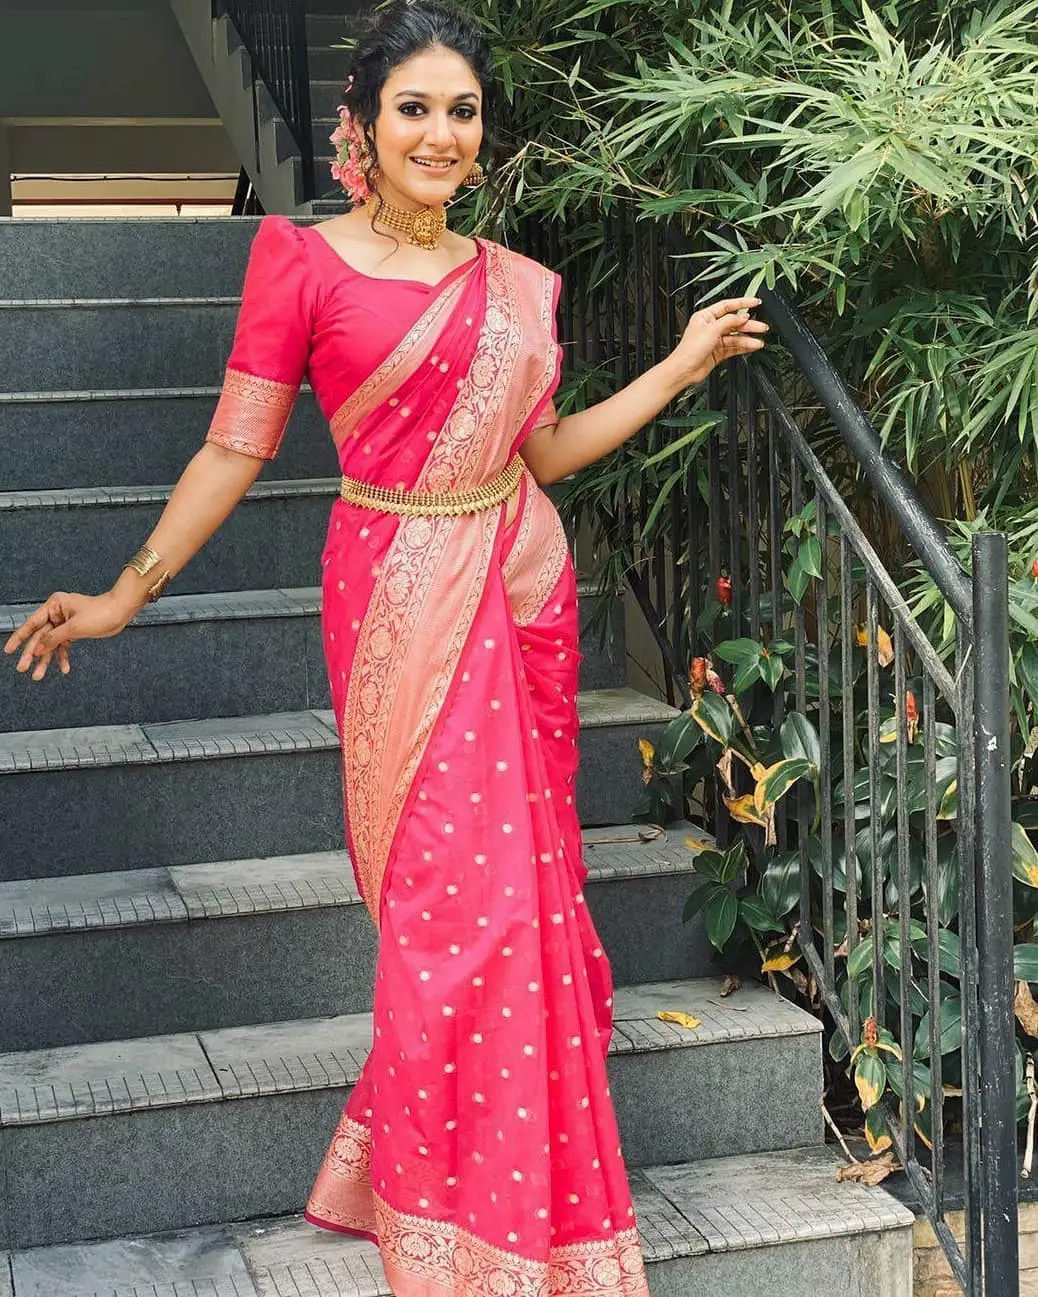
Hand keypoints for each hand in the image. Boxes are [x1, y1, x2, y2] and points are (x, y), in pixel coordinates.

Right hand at [3, 591, 134, 681]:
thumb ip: (54, 638)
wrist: (121, 611)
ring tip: (38, 676)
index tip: (9, 650)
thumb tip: (38, 648)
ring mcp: (65, 623)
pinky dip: (63, 657)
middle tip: (23, 668)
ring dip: (46, 660)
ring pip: (51, 644)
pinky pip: (64, 645)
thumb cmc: (101, 612)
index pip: (32, 624)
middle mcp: (57, 613)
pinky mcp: (74, 631)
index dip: (19, 638)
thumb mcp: (74, 627)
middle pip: (40, 636)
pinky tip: (63, 668)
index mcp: (54, 606)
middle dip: (32, 654)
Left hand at [668, 296, 767, 387]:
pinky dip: (744, 347)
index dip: (742, 303)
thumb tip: (743, 316)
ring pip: (735, 336)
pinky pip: (734, 347)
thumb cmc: (690, 350)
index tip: (756, 303)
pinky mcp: (718, 352)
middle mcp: (710, 327)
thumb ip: (729, 321)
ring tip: (759, 341)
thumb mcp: (712, 329)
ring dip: (748, 338)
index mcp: (705, 317)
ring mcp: (714, 340)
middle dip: (749, 324)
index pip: (727, 306)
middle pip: (734, 323)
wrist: (684, 370)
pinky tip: (752, 346)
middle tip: (762, 326)